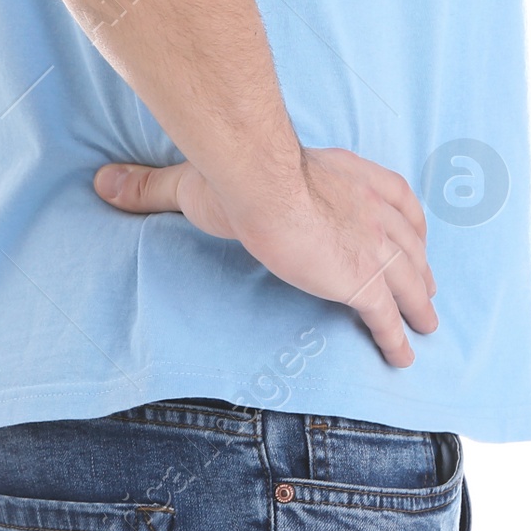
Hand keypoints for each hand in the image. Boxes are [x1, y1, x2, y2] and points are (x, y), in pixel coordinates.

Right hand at [94, 147, 437, 366]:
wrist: (263, 185)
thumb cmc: (237, 172)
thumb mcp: (197, 177)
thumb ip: (153, 184)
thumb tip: (102, 183)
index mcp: (346, 176)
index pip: (390, 193)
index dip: (402, 215)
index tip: (410, 229)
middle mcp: (371, 207)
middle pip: (409, 239)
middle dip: (419, 262)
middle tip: (427, 283)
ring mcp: (372, 245)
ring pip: (410, 279)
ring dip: (421, 301)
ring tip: (429, 323)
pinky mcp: (363, 281)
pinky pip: (388, 318)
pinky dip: (399, 338)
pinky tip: (404, 357)